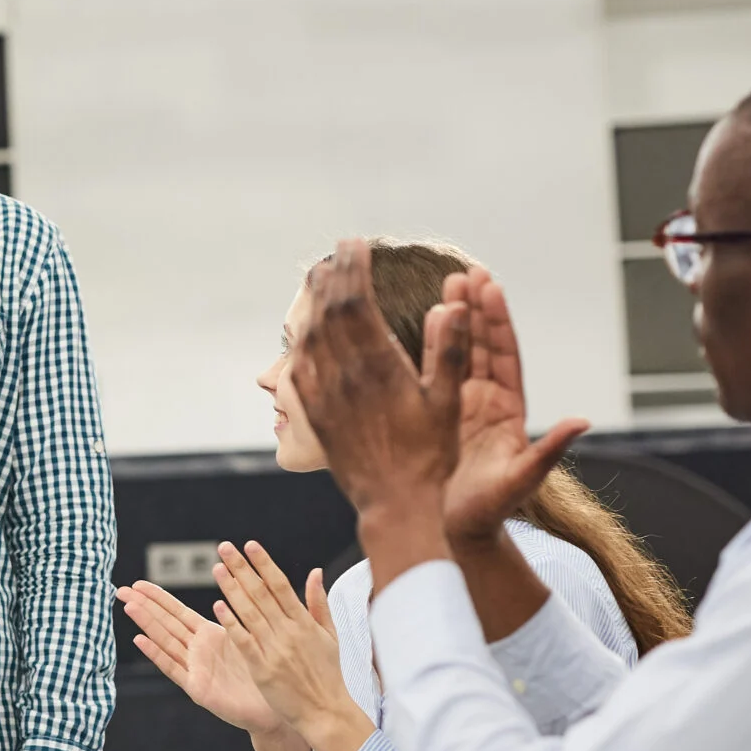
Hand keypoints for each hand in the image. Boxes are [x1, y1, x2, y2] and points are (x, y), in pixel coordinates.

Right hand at [117, 581, 282, 735]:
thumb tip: (235, 583)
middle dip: (144, 606)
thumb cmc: (264, 674)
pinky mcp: (198, 689)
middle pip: (166, 624)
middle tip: (122, 591)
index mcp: (210, 635)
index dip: (158, 597)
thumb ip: (237, 615)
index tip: (139, 583)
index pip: (178, 612)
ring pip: (166, 641)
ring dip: (147, 624)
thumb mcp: (249, 637)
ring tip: (129, 607)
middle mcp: (198, 650)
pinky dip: (157, 653)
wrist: (274, 709)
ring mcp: (195, 669)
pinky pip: (174, 668)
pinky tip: (140, 640)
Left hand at [210, 543, 357, 745]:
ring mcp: (275, 650)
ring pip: (249, 613)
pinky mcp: (262, 669)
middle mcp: (289, 632)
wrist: (326, 711)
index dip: (264, 563)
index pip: (280, 585)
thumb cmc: (328, 674)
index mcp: (304, 623)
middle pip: (261, 594)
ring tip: (217, 569)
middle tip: (225, 548)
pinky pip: (244, 642)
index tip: (250, 545)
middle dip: (242, 568)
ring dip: (232, 589)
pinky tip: (218, 606)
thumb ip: (319, 603)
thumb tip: (315, 572)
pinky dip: (232, 624)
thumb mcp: (330, 636)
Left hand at [290, 239, 462, 573]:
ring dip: (312, 302)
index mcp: (376, 367)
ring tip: (321, 277)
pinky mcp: (314, 415)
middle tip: (339, 250)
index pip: (354, 304)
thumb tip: (452, 305)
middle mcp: (342, 377)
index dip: (352, 270)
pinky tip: (306, 330)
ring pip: (308, 336)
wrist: (393, 505)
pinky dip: (301, 339)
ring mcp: (323, 396)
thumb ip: (448, 351)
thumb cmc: (428, 456)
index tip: (356, 245)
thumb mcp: (447, 402)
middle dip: (332, 275)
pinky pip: (298, 367)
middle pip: (326, 312)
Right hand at [440, 265, 589, 543]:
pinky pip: (433, 370)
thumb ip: (548, 451)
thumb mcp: (521, 481)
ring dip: (455, 317)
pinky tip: (418, 318)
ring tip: (448, 281)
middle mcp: (486, 400)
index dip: (498, 321)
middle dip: (477, 307)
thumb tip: (581, 421)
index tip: (491, 288)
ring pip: (459, 351)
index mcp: (508, 410)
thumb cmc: (487, 512)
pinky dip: (430, 343)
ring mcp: (460, 403)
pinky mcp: (435, 411)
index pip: (506, 355)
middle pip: (483, 344)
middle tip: (467, 272)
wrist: (453, 532)